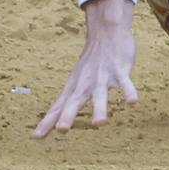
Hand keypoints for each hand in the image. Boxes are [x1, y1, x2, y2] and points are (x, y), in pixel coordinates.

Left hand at [33, 0, 138, 139]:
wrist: (106, 32)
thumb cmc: (90, 63)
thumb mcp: (74, 83)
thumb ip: (64, 104)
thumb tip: (52, 125)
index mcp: (74, 87)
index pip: (58, 107)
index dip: (48, 121)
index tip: (36, 137)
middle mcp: (86, 84)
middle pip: (75, 101)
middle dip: (68, 115)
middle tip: (61, 130)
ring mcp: (102, 77)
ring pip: (100, 94)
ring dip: (99, 108)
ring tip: (99, 123)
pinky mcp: (119, 70)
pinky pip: (125, 83)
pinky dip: (128, 91)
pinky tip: (132, 102)